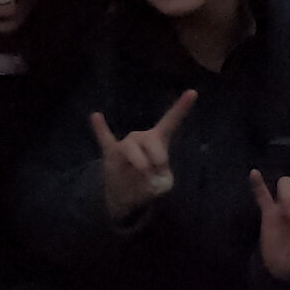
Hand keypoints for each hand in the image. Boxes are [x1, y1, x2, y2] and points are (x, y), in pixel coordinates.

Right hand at [90, 89, 196, 224]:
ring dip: (141, 165)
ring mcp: (125, 144)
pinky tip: (97, 116)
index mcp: (158, 139)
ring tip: (142, 175)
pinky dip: (100, 127)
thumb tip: (149, 174)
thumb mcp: (163, 184)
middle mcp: (142, 137)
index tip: (193, 92)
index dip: (182, 107)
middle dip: (158, 159)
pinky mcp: (111, 152)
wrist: (126, 197)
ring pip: (133, 149)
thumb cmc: (148, 182)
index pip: (171, 121)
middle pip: (152, 141)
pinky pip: (104, 138)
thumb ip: (163, 179)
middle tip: (156, 173)